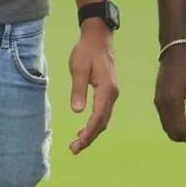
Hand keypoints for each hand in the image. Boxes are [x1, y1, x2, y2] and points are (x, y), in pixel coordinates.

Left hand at [67, 20, 118, 153]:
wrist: (98, 37)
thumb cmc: (86, 50)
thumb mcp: (78, 67)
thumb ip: (78, 89)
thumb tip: (77, 111)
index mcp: (106, 89)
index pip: (98, 118)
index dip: (88, 133)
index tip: (77, 144)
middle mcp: (112, 93)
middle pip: (103, 122)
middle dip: (89, 137)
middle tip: (73, 149)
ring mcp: (112, 92)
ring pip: (104, 119)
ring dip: (91, 132)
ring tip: (77, 144)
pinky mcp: (108, 91)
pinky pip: (103, 112)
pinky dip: (94, 123)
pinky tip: (83, 129)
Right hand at [154, 42, 185, 149]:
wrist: (175, 47)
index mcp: (172, 100)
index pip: (180, 130)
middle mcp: (161, 103)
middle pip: (172, 132)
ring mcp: (157, 100)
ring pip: (168, 127)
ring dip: (182, 133)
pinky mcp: (158, 98)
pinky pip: (166, 119)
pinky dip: (176, 126)